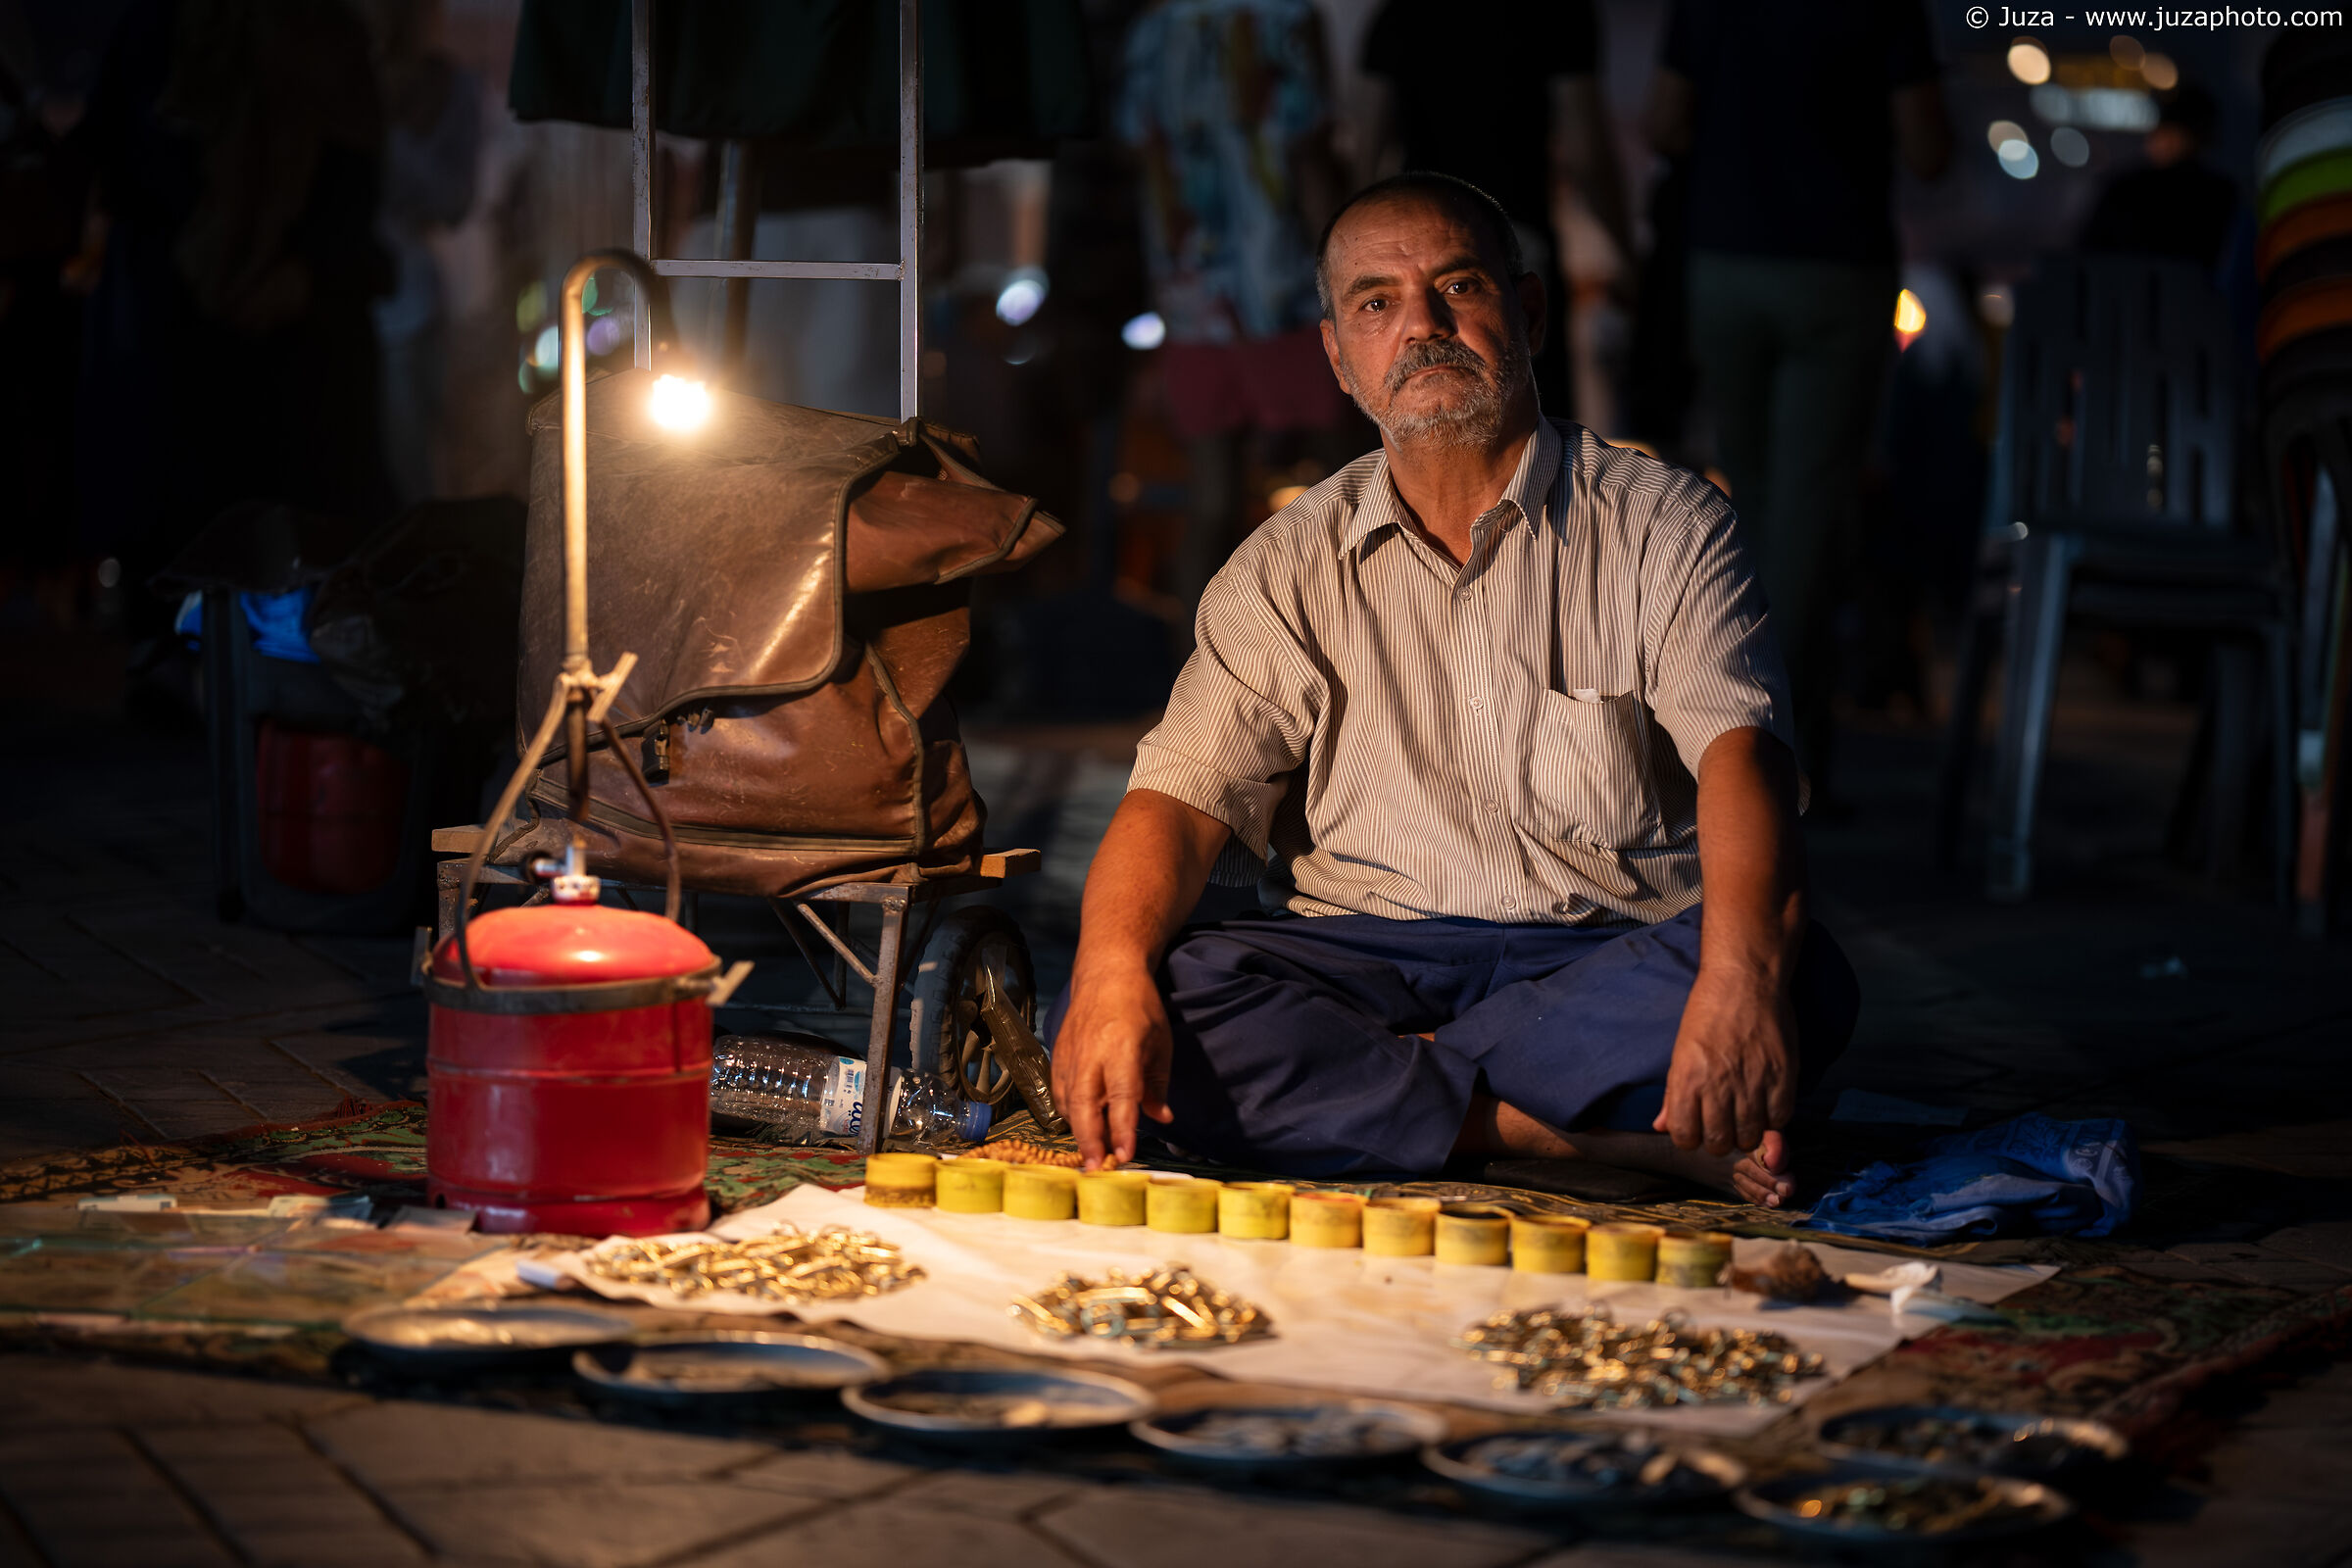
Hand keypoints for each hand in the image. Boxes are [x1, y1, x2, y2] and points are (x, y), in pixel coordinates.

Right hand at [1051, 959, 1174, 1168]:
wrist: (1106, 973)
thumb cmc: (1140, 1007)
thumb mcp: (1161, 1043)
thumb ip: (1158, 1085)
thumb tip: (1161, 1119)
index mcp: (1121, 1048)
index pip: (1121, 1097)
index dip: (1122, 1129)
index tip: (1125, 1154)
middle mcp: (1091, 1054)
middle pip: (1084, 1105)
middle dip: (1090, 1139)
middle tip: (1096, 1167)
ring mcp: (1070, 1054)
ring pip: (1068, 1102)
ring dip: (1078, 1130)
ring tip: (1091, 1153)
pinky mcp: (1058, 1055)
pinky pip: (1060, 1092)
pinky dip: (1069, 1112)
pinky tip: (1081, 1125)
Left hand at [1654, 965, 1795, 1157]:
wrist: (1745, 979)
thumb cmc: (1707, 1011)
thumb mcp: (1680, 1050)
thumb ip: (1672, 1093)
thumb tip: (1661, 1125)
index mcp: (1687, 1078)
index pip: (1684, 1135)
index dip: (1689, 1138)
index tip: (1696, 1129)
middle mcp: (1718, 1084)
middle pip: (1719, 1142)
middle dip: (1718, 1141)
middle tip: (1723, 1126)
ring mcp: (1753, 1081)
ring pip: (1750, 1136)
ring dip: (1746, 1133)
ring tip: (1744, 1118)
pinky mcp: (1782, 1075)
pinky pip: (1780, 1118)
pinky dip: (1773, 1119)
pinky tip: (1766, 1106)